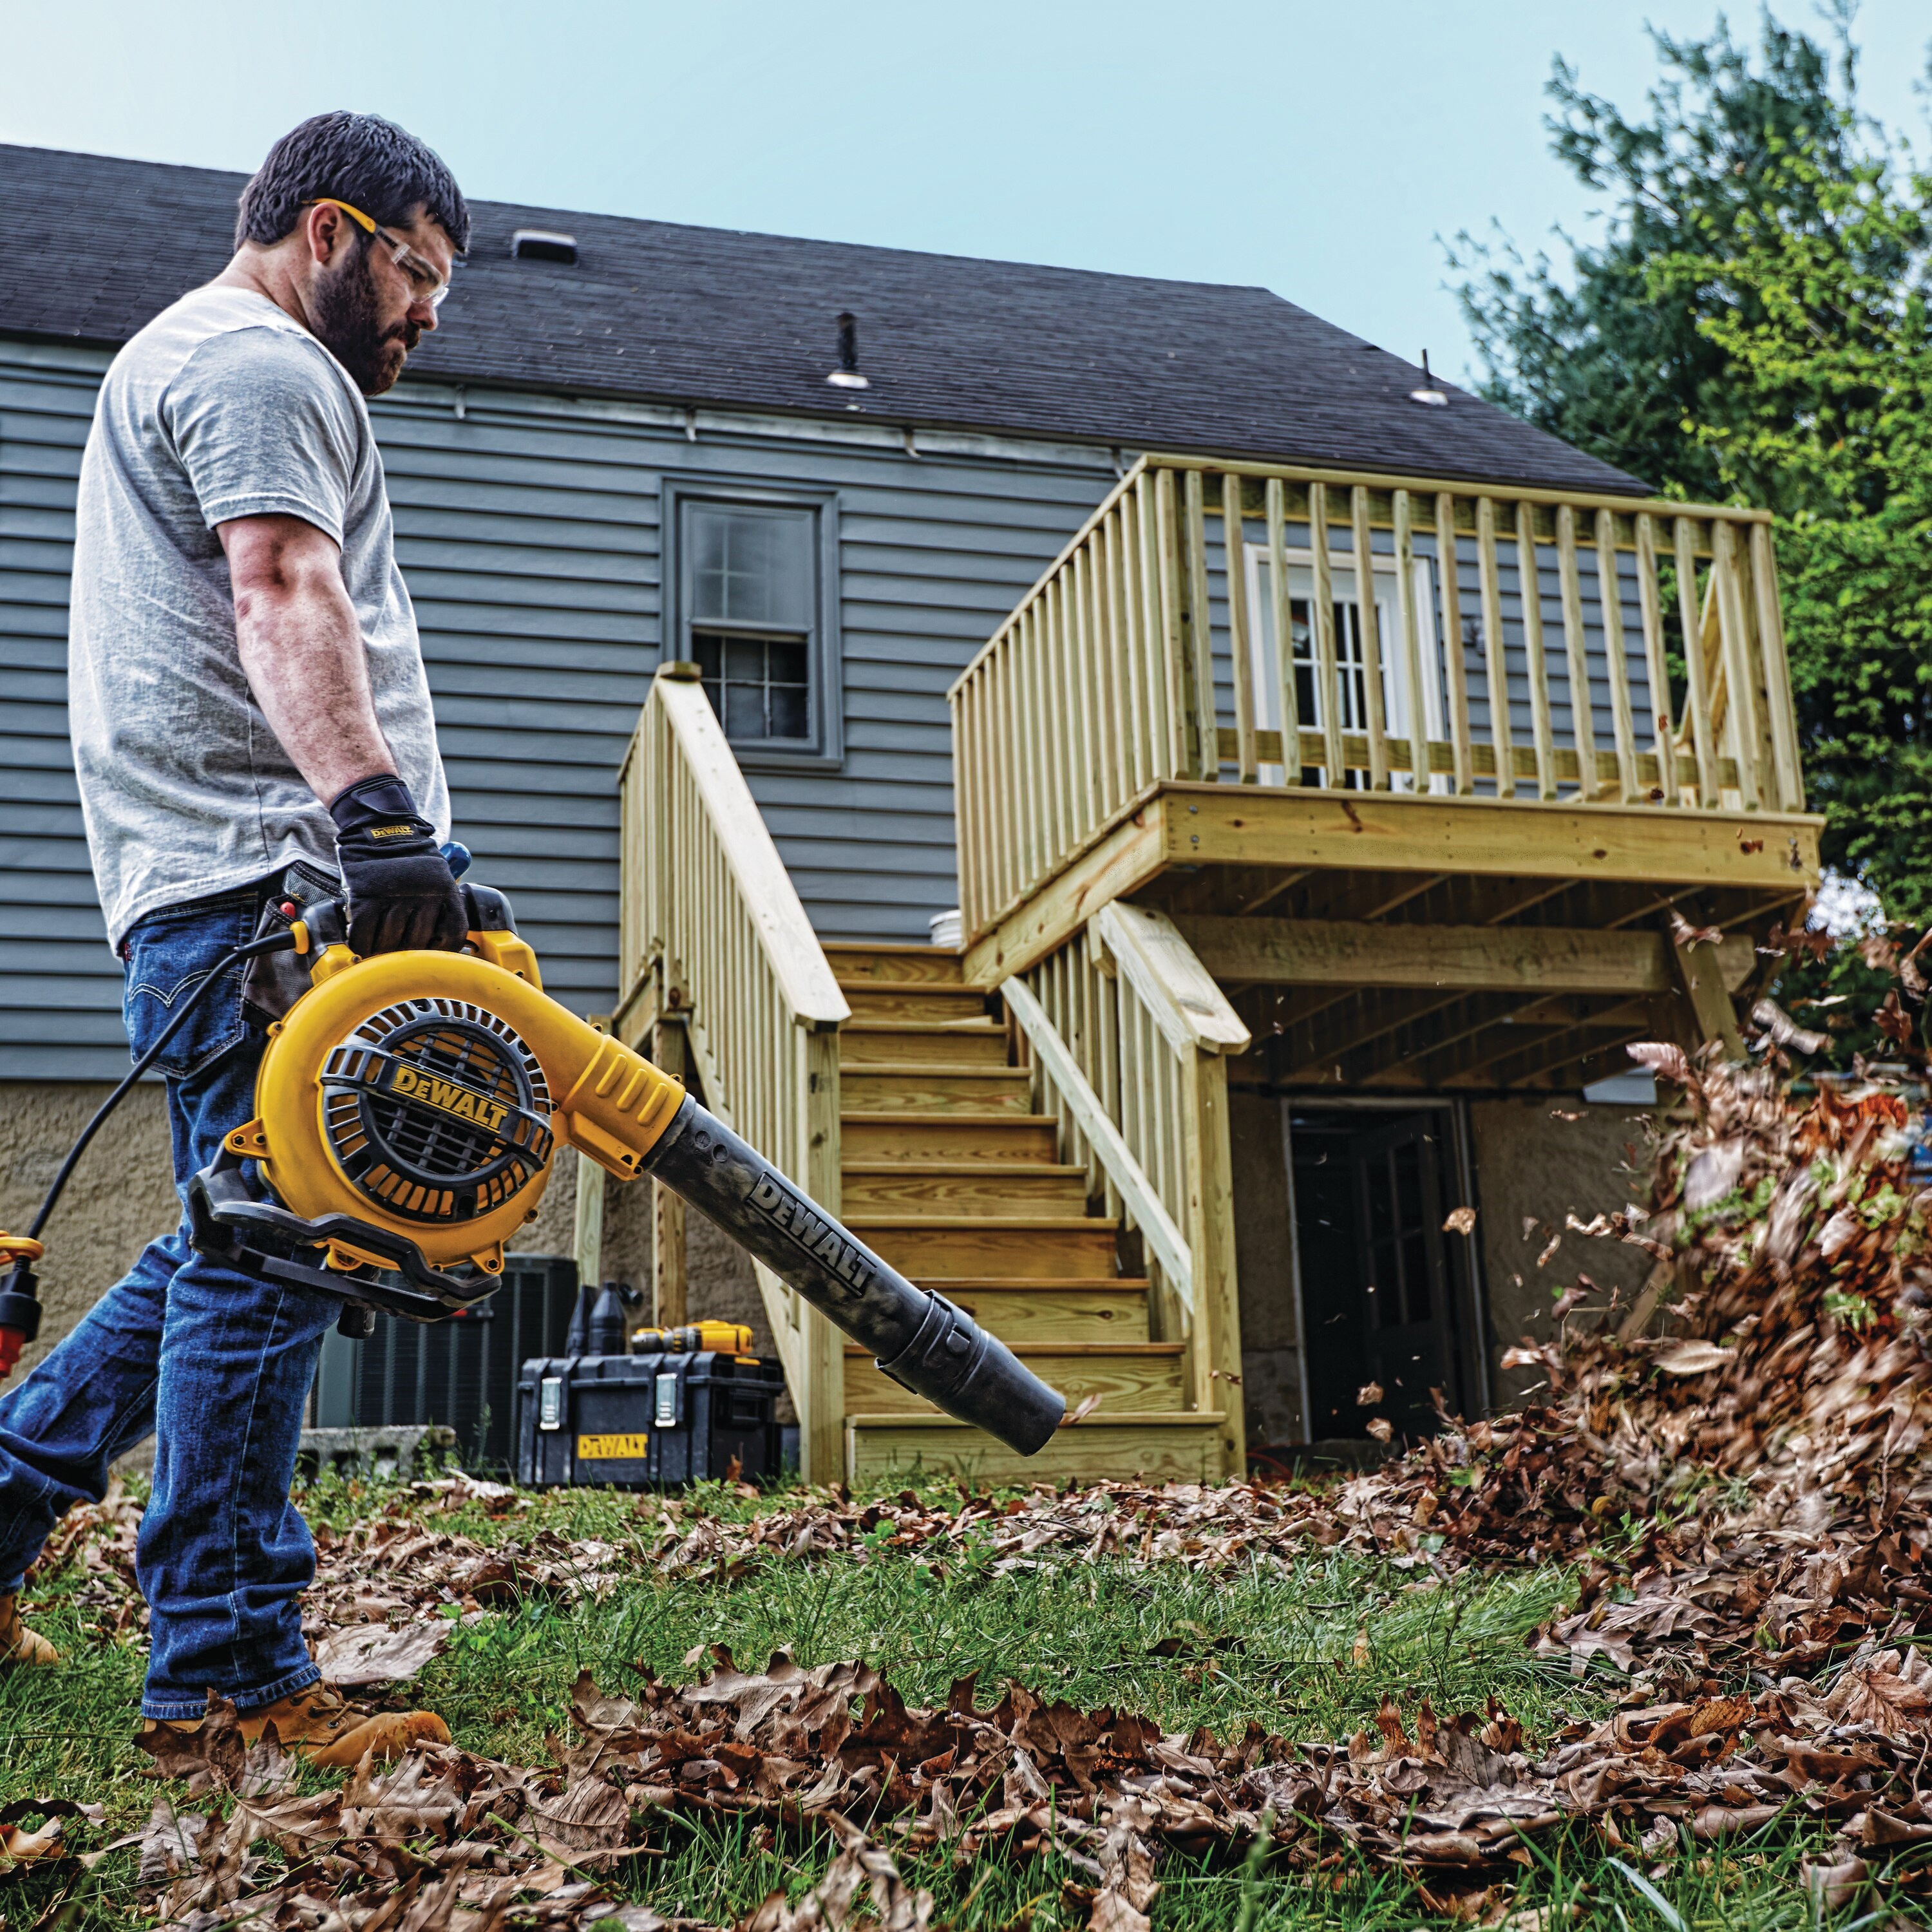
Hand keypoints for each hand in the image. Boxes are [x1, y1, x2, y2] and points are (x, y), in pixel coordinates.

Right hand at [327, 775, 467, 954]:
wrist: (380, 823)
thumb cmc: (408, 855)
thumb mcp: (437, 874)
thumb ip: (440, 902)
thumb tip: (437, 941)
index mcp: (446, 890)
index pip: (453, 932)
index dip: (442, 949)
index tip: (431, 956)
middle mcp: (423, 895)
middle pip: (417, 943)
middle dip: (406, 953)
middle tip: (396, 954)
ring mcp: (393, 897)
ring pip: (389, 943)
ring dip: (381, 951)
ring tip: (377, 950)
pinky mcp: (365, 897)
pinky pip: (363, 935)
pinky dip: (360, 944)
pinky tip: (361, 943)